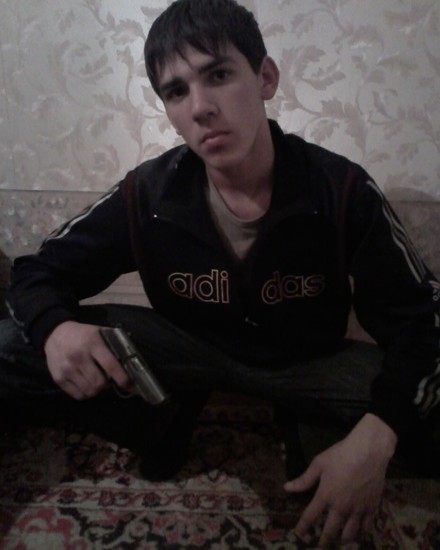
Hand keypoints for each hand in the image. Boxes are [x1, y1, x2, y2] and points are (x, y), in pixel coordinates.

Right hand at [44, 320, 131, 399]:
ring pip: (89, 391)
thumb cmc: (82, 334)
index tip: (130, 385)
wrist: (54, 334)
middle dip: (108, 386)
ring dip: (97, 391)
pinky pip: (77, 395)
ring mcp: (67, 369)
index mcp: (93, 344)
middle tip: (109, 381)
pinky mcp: (58, 378)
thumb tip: (131, 357)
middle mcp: (79, 357)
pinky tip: (87, 385)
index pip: (110, 365)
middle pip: (99, 383)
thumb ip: (114, 342)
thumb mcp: (99, 332)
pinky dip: (86, 394)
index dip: (122, 378)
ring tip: (98, 383)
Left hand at [284, 414, 396, 547]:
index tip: (299, 534)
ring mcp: (358, 510)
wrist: (369, 451)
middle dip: (323, 541)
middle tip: (320, 545)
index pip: (310, 517)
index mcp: (325, 496)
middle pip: (330, 532)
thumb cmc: (341, 454)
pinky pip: (366, 528)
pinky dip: (361, 534)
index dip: (303, 528)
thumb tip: (287, 488)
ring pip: (349, 535)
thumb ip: (304, 479)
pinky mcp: (372, 508)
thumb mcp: (319, 463)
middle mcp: (341, 507)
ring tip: (339, 541)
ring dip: (342, 540)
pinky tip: (357, 533)